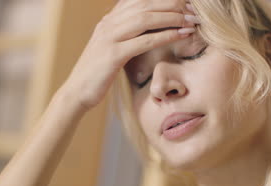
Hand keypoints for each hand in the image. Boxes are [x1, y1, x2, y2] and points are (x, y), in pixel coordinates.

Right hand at [64, 0, 198, 110]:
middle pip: (145, 5)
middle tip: (194, 10)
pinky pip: (144, 41)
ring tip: (191, 20)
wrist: (76, 92)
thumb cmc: (97, 74)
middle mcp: (108, 24)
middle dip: (172, 5)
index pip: (139, 1)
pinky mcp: (112, 55)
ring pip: (145, 18)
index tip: (184, 4)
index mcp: (108, 21)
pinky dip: (165, 35)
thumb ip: (125, 37)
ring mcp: (109, 38)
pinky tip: (181, 35)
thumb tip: (147, 32)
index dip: (163, 0)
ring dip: (172, 17)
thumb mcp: (111, 49)